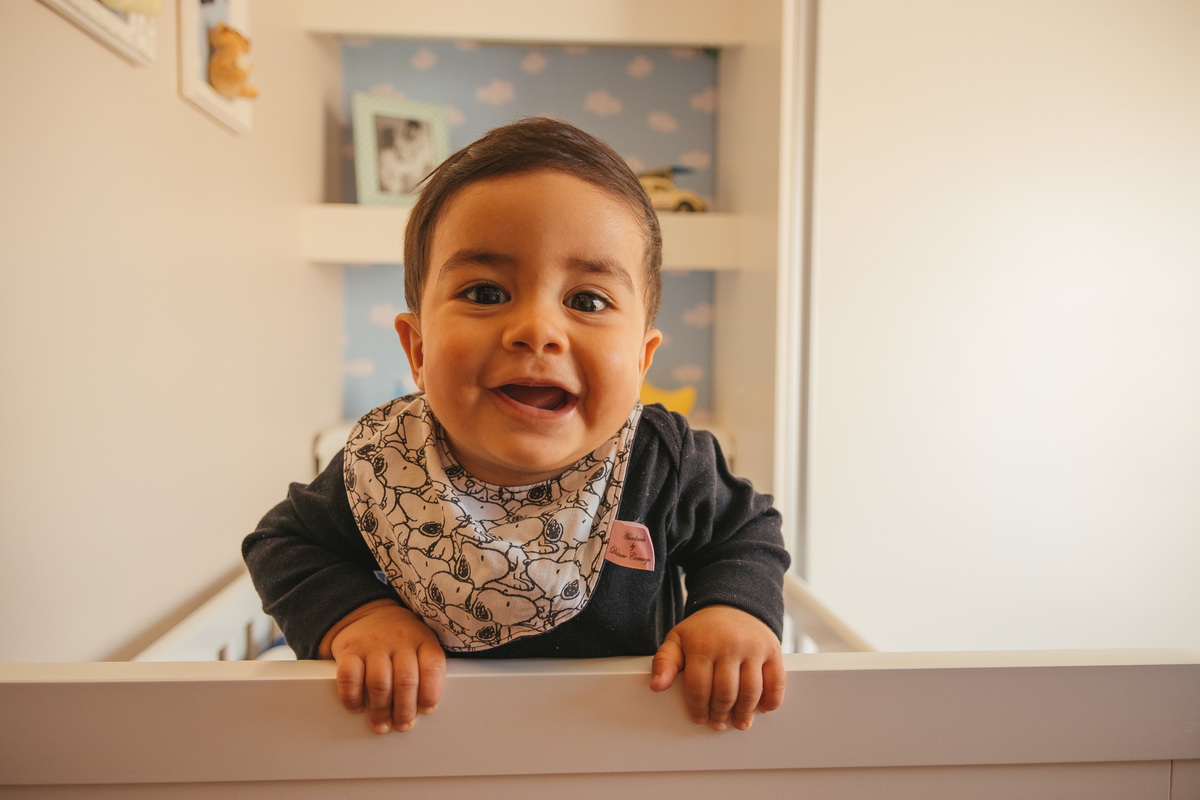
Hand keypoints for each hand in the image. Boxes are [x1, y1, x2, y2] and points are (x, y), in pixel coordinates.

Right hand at [319, 600, 446, 733]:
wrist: (368, 613)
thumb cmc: (400, 639)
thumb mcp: (420, 645)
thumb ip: (424, 672)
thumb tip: (422, 712)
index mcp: (423, 640)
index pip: (433, 667)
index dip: (431, 693)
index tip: (427, 710)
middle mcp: (400, 640)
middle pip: (405, 681)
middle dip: (404, 711)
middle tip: (402, 726)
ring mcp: (373, 644)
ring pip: (379, 684)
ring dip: (380, 711)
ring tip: (380, 724)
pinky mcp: (349, 650)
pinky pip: (349, 678)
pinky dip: (352, 698)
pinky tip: (357, 707)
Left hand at [649, 605, 785, 730]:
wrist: (734, 605)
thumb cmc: (703, 629)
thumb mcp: (677, 639)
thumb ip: (664, 662)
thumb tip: (656, 686)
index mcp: (703, 644)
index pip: (699, 687)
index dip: (698, 708)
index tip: (699, 717)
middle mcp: (730, 645)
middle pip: (725, 692)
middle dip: (720, 714)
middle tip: (717, 723)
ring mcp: (754, 648)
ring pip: (751, 691)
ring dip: (744, 713)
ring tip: (738, 722)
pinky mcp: (773, 650)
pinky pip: (777, 682)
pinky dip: (771, 700)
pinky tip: (762, 708)